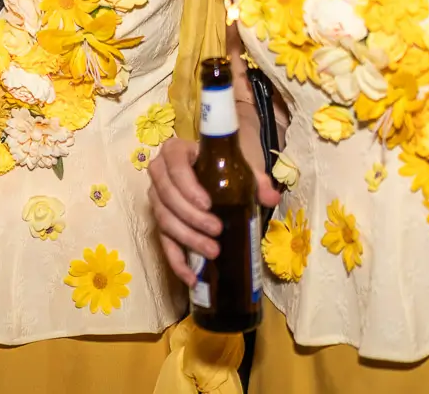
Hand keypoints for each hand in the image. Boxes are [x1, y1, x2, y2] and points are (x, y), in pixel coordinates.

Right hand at [147, 138, 280, 285]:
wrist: (218, 167)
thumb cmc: (227, 163)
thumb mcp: (242, 167)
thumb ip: (258, 180)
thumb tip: (271, 199)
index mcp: (176, 152)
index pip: (174, 165)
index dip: (187, 186)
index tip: (208, 203)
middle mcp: (160, 173)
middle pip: (166, 197)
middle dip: (191, 217)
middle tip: (217, 230)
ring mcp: (158, 199)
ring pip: (164, 220)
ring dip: (188, 238)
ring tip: (213, 251)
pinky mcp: (161, 222)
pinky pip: (163, 242)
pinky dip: (176, 261)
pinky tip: (192, 277)